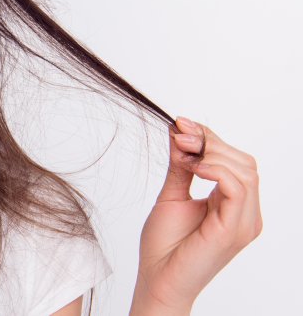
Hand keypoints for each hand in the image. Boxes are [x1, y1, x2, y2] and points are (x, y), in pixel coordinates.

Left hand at [132, 116, 261, 312]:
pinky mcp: (234, 229)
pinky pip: (238, 188)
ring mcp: (244, 222)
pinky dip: (217, 170)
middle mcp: (246, 213)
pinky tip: (194, 168)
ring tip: (185, 153)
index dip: (210, 137)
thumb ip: (180, 165)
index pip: (235, 160)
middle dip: (211, 141)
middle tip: (180, 135)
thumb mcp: (172, 195)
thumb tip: (180, 131)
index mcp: (234, 205)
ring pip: (246, 171)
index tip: (180, 124)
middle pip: (244, 161)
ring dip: (212, 153)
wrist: (157, 279)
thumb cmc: (164, 246)